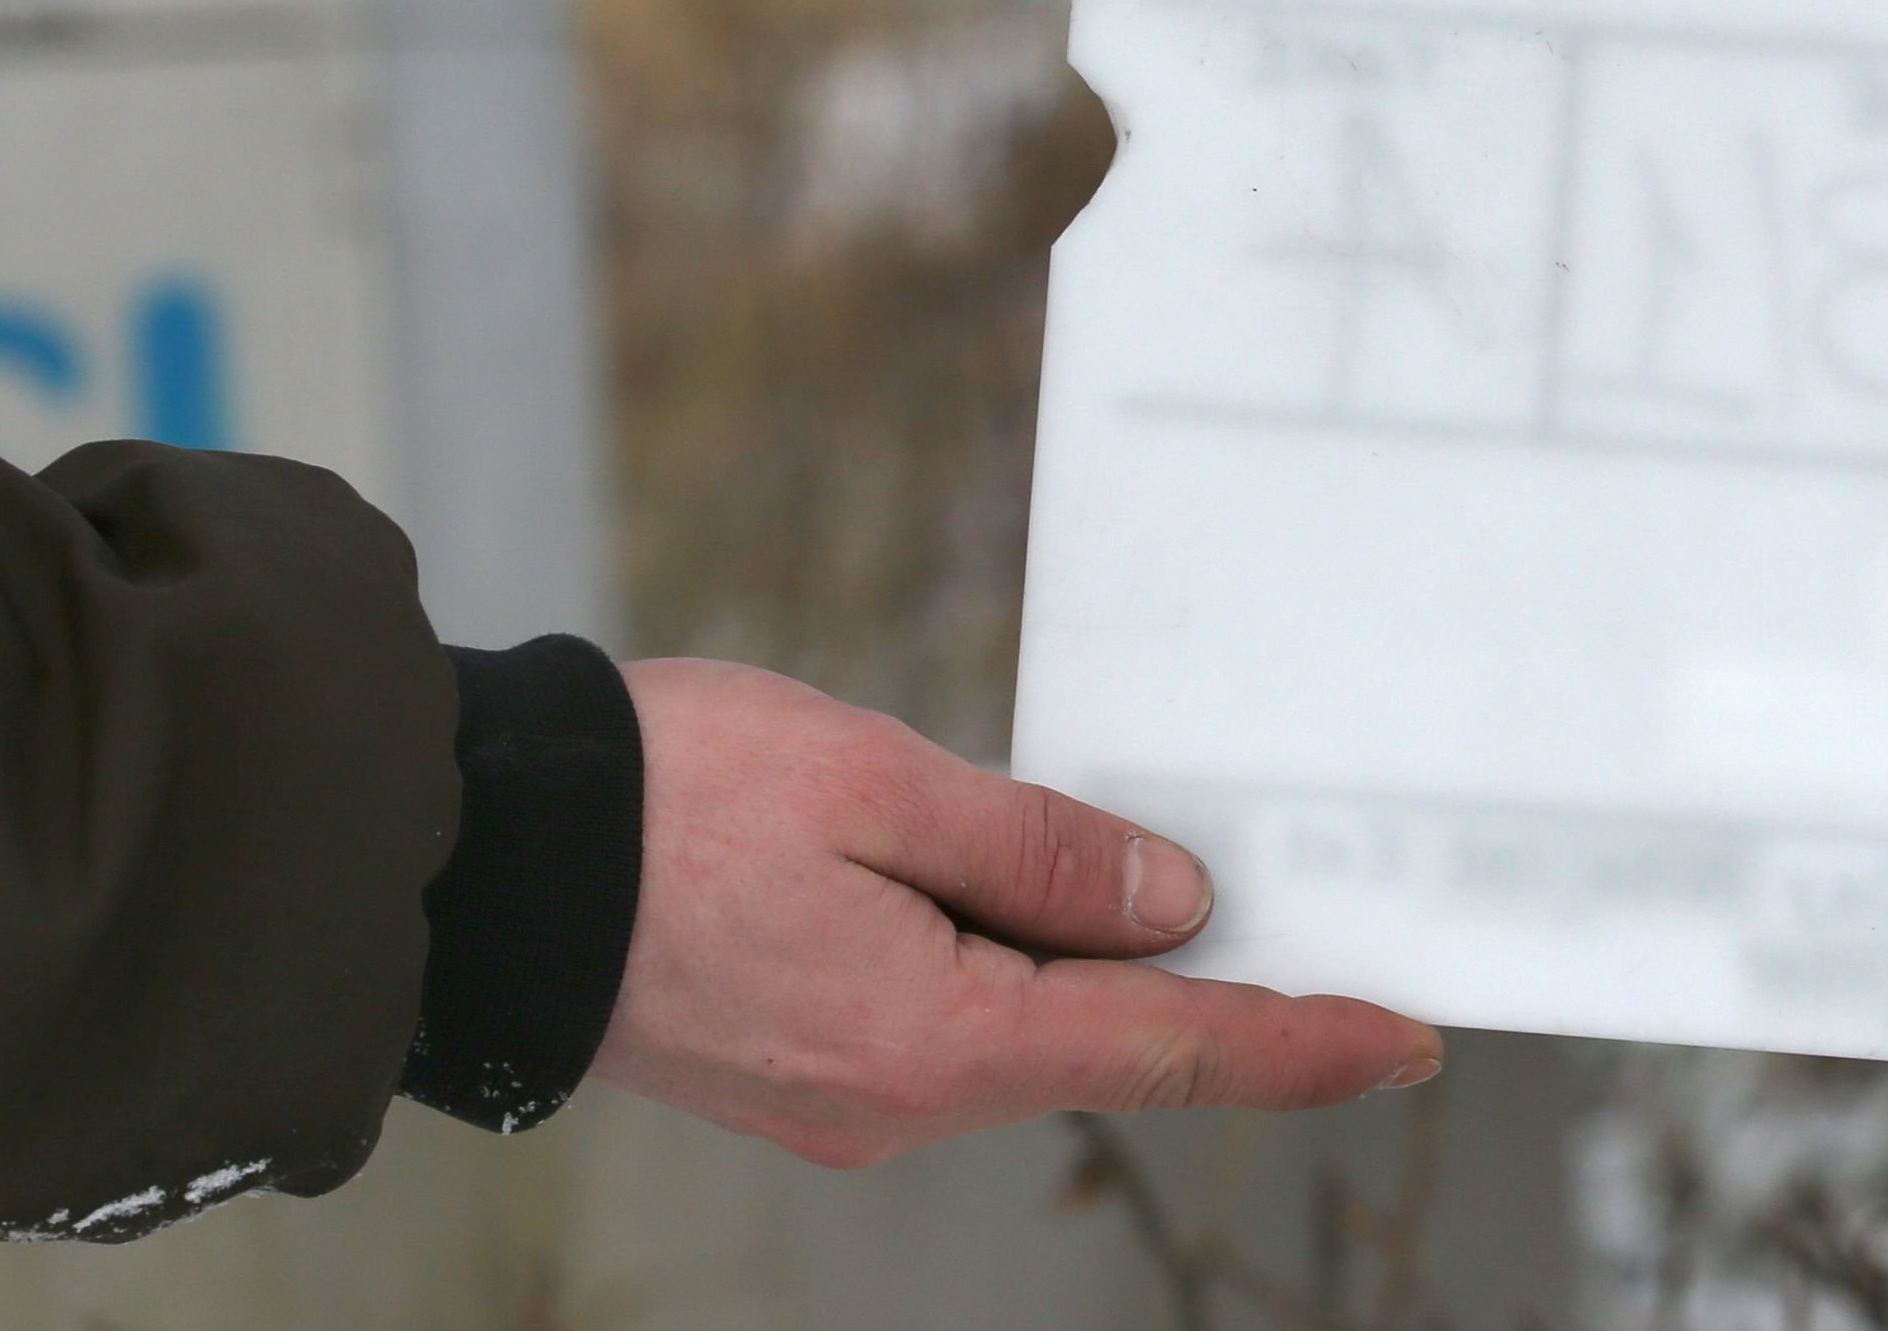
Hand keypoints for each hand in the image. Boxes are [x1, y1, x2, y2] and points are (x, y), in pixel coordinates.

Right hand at [589, 658, 1439, 1167]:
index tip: (1409, 1035)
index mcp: (936, 1040)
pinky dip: (990, 958)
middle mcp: (896, 1104)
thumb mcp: (879, 784)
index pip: (1170, 1051)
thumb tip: (1173, 910)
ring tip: (1113, 849)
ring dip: (1075, 954)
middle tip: (1286, 884)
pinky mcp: (790, 1072)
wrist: (478, 862)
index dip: (1302, 1042)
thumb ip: (1041, 854)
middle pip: (1094, 1039)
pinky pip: (936, 1020)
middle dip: (1191, 973)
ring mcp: (837, 1100)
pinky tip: (987, 878)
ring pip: (1010, 1025)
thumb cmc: (662, 800)